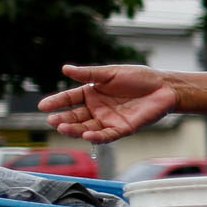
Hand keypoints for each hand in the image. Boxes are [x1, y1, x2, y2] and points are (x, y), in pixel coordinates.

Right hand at [38, 64, 176, 142]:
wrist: (164, 87)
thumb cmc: (138, 78)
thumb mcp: (110, 73)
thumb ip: (88, 74)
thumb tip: (65, 69)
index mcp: (92, 93)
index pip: (69, 99)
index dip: (57, 102)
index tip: (43, 106)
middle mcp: (98, 109)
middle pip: (76, 117)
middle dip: (63, 120)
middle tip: (52, 121)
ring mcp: (109, 120)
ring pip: (88, 128)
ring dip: (75, 130)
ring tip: (63, 128)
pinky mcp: (123, 129)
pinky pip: (107, 135)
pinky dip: (96, 137)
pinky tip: (86, 136)